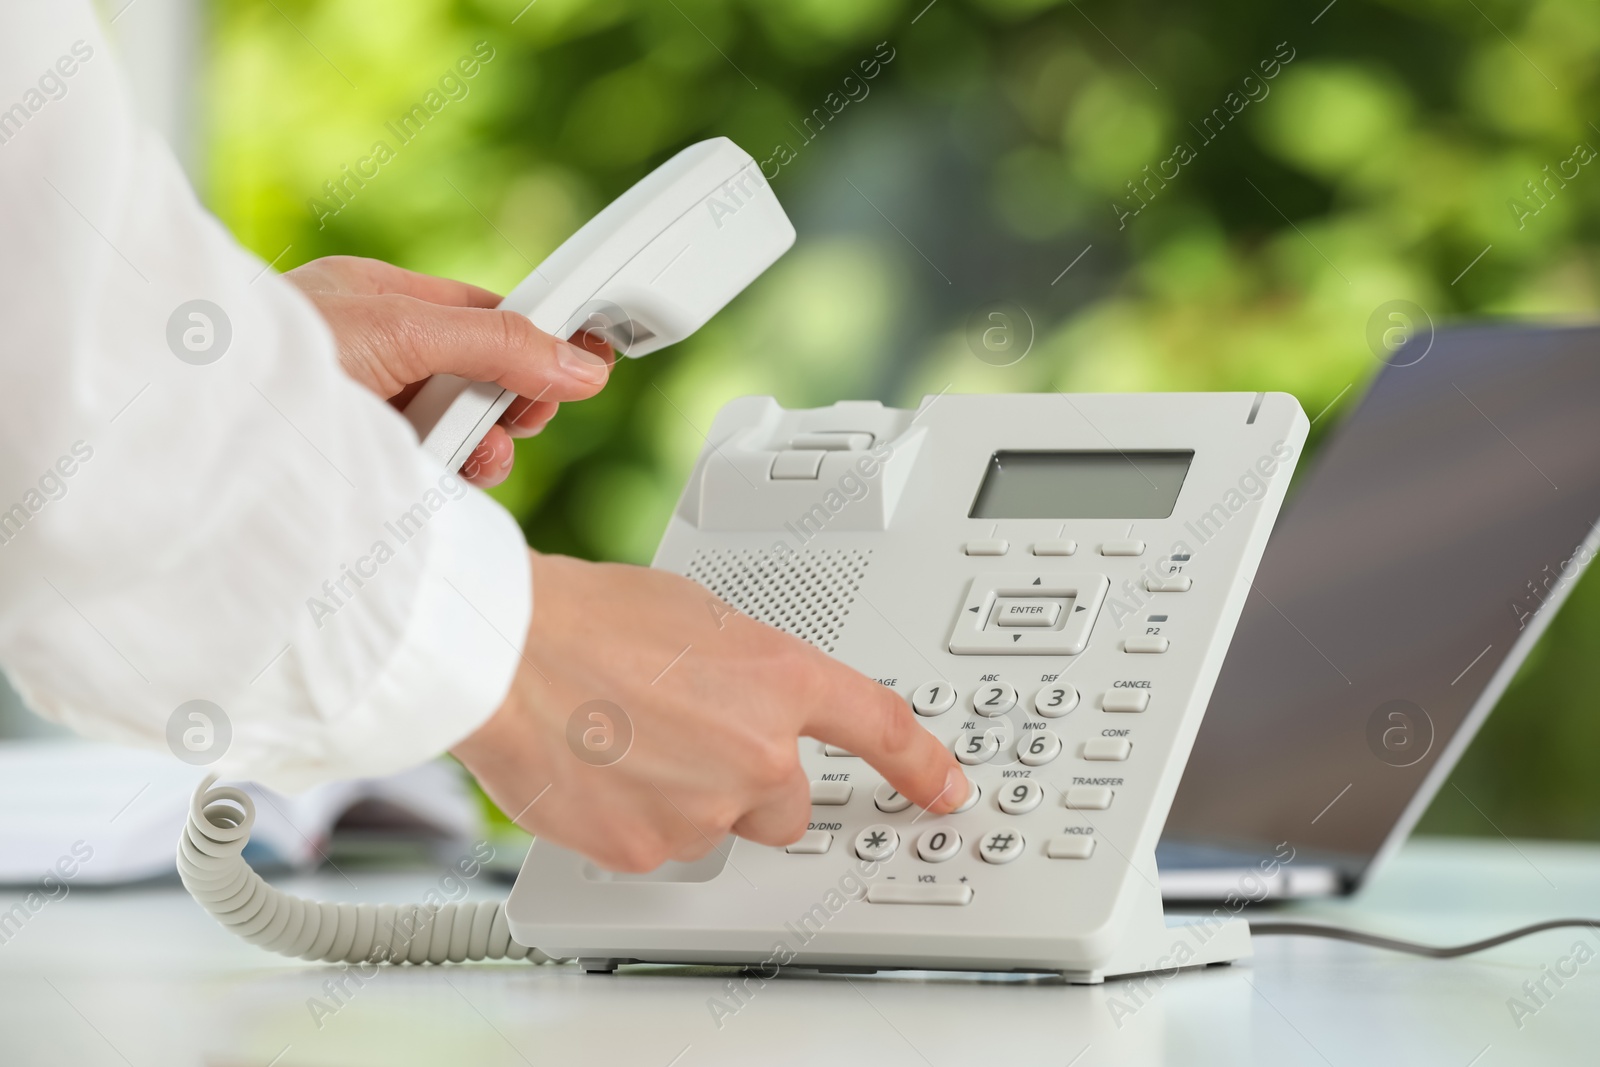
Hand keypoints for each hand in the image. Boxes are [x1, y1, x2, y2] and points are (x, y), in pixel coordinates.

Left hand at [286, 255, 612, 487]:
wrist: (175, 436)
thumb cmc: (262, 360)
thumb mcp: (400, 331)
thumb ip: (498, 344)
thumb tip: (580, 362)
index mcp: (377, 302)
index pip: (485, 317)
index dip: (537, 342)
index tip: (586, 368)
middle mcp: (369, 357)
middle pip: (477, 380)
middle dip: (504, 406)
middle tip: (505, 426)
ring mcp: (361, 418)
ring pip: (454, 435)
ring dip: (474, 451)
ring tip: (459, 461)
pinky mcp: (356, 474)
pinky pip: (426, 479)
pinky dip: (441, 483)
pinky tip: (432, 488)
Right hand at [451, 552, 968, 871]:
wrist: (503, 653)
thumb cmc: (586, 616)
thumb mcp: (697, 614)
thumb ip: (746, 666)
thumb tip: (743, 693)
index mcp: (780, 679)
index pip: (880, 728)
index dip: (920, 765)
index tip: (944, 787)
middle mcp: (756, 753)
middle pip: (790, 803)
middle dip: (751, 782)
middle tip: (687, 741)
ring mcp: (705, 810)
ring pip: (718, 827)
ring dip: (687, 798)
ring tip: (623, 741)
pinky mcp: (649, 851)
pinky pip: (659, 846)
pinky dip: (635, 818)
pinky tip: (598, 769)